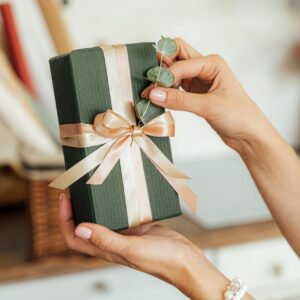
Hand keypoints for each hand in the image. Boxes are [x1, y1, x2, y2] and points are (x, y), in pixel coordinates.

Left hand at [59, 193, 231, 298]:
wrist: (185, 260)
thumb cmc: (161, 259)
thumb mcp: (132, 249)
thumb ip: (106, 240)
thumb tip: (79, 229)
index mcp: (107, 249)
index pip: (75, 237)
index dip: (65, 220)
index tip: (65, 199)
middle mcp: (113, 241)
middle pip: (85, 225)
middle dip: (76, 209)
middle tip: (76, 189)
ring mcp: (125, 233)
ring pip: (103, 218)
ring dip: (95, 205)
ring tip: (93, 187)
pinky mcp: (137, 226)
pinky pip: (121, 213)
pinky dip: (116, 203)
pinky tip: (119, 192)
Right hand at [142, 38, 277, 154]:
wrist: (248, 134)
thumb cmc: (239, 116)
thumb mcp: (209, 106)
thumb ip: (180, 100)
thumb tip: (153, 94)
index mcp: (212, 63)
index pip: (180, 63)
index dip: (165, 76)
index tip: (152, 91)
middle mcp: (204, 67)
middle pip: (176, 55)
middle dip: (161, 65)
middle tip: (150, 82)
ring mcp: (198, 80)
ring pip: (174, 71)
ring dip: (162, 80)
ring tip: (151, 95)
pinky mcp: (194, 93)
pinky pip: (175, 86)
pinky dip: (166, 91)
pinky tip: (160, 100)